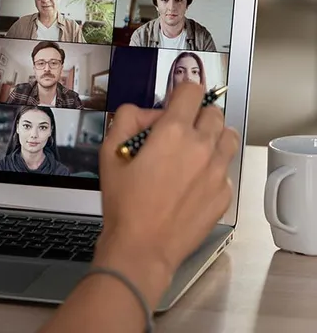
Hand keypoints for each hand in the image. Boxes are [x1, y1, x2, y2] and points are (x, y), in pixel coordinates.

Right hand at [94, 83, 239, 305]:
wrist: (142, 247)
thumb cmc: (124, 202)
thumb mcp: (109, 152)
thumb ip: (125, 119)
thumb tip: (143, 112)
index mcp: (173, 132)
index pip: (192, 91)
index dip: (181, 91)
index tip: (174, 102)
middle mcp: (202, 147)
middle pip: (214, 112)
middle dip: (196, 114)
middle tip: (178, 130)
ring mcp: (217, 172)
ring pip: (228, 136)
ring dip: (213, 135)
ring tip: (193, 150)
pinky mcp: (224, 194)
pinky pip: (226, 168)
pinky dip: (213, 166)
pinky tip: (193, 181)